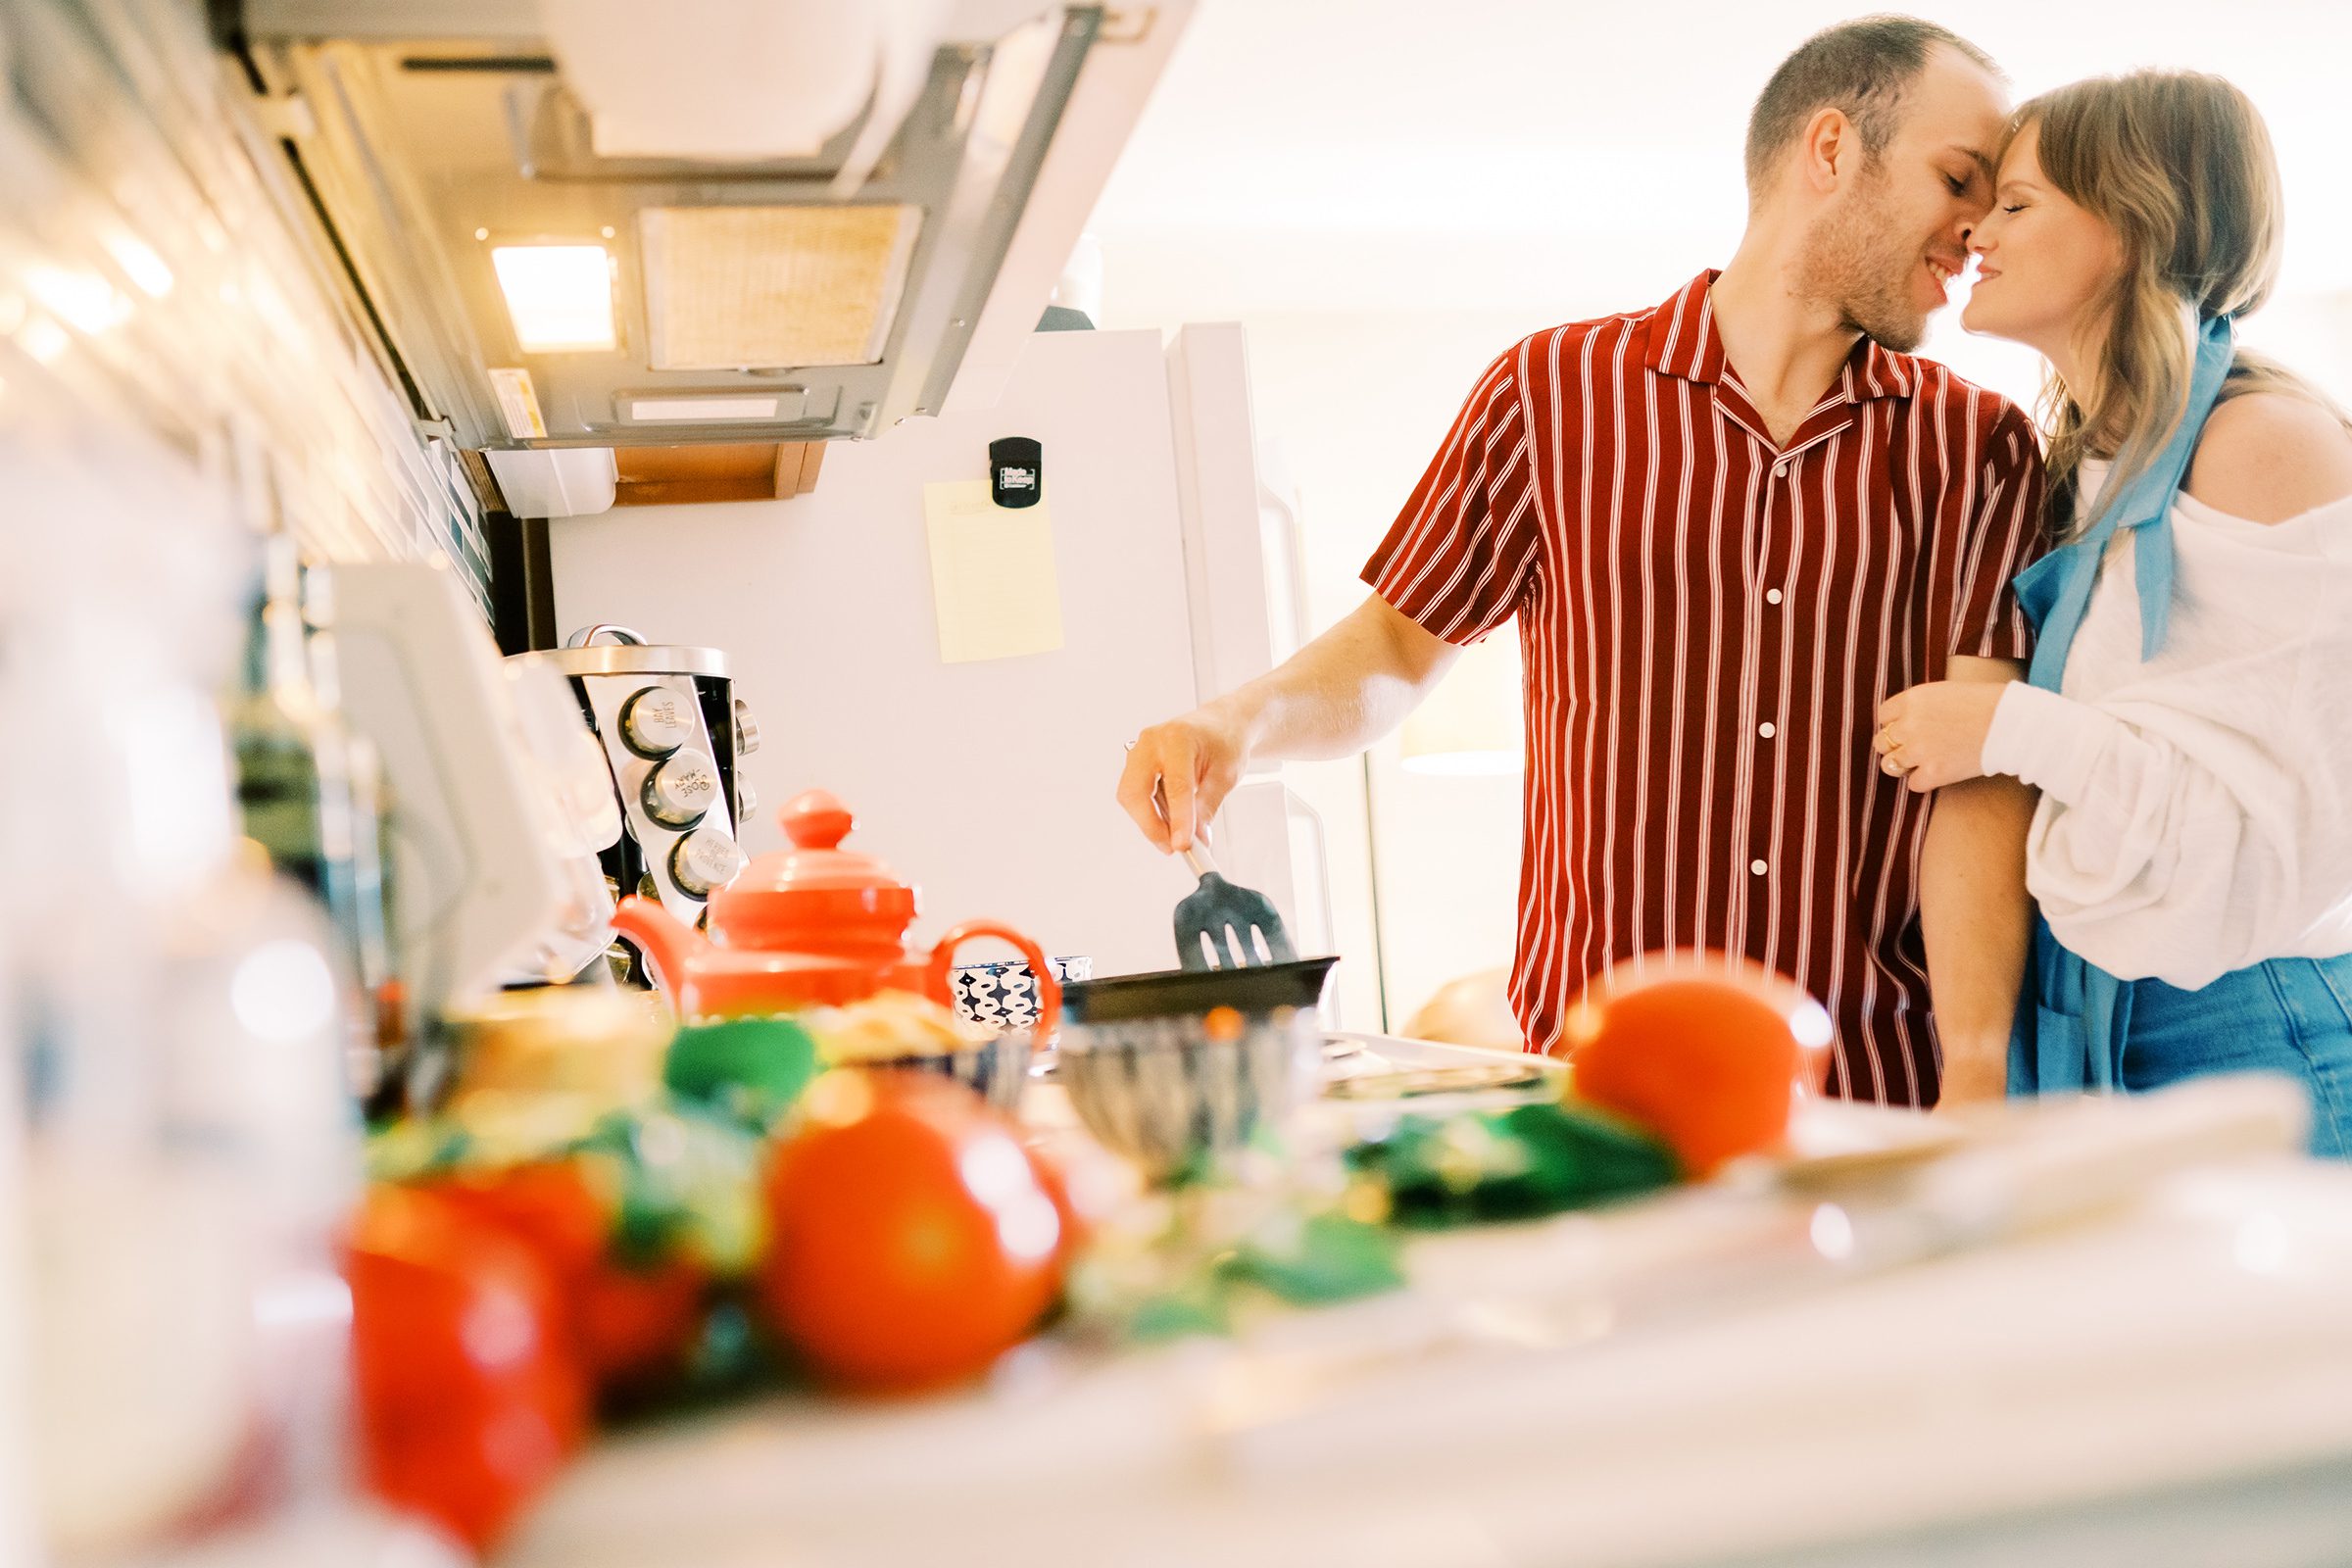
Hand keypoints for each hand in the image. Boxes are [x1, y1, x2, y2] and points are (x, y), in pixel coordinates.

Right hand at [1116, 706, 1250, 852]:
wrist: (1220, 724)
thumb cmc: (1224, 741)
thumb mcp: (1225, 775)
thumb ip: (1207, 807)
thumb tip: (1196, 837)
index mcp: (1178, 738)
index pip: (1175, 787)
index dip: (1178, 820)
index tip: (1183, 844)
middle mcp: (1152, 742)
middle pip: (1136, 792)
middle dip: (1151, 825)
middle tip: (1172, 846)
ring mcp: (1140, 750)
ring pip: (1130, 795)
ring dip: (1149, 820)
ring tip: (1175, 833)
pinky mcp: (1136, 762)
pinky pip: (1134, 793)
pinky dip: (1148, 811)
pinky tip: (1168, 818)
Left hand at [1872, 680, 2009, 793]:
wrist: (2013, 722)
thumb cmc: (1987, 703)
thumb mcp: (1946, 691)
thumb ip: (1920, 704)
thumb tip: (1902, 720)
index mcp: (1912, 699)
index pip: (1883, 716)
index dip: (1895, 724)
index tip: (1909, 729)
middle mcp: (1909, 724)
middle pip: (1882, 742)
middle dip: (1896, 746)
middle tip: (1915, 748)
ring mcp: (1919, 750)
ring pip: (1891, 765)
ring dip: (1905, 765)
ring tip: (1924, 762)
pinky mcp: (1934, 773)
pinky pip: (1912, 784)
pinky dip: (1923, 781)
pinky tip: (1939, 773)